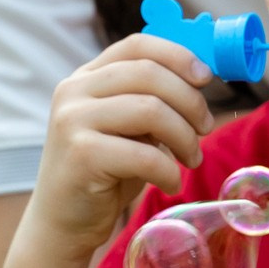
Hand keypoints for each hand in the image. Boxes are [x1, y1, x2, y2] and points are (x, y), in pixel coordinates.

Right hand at [23, 34, 211, 267]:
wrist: (62, 222)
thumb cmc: (105, 173)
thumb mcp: (128, 128)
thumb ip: (151, 101)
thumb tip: (200, 79)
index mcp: (86, 77)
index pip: (137, 45)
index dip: (178, 55)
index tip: (206, 77)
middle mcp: (74, 91)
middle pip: (149, 74)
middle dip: (190, 101)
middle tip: (205, 129)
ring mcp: (72, 120)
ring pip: (151, 110)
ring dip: (185, 137)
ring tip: (192, 159)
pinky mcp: (81, 155)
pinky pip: (145, 155)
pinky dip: (170, 171)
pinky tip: (172, 183)